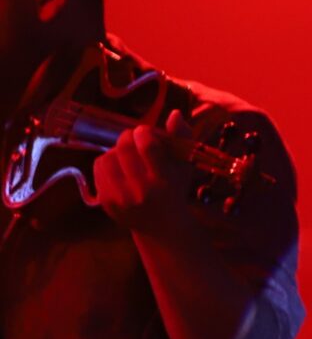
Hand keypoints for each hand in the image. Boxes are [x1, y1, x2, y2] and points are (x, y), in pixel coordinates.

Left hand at [92, 110, 200, 240]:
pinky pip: (99, 168)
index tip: (146, 133)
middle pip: (124, 147)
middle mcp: (141, 190)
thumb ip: (182, 138)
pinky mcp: (106, 201)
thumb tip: (174, 113)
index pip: (148, 145)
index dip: (144, 131)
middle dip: (129, 137)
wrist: (161, 226)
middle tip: (135, 141)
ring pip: (108, 155)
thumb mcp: (185, 166)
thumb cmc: (176, 189)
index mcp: (164, 181)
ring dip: (117, 151)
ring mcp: (121, 197)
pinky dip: (108, 162)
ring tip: (127, 157)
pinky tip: (119, 168)